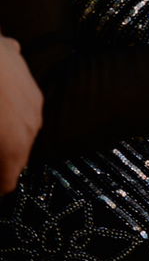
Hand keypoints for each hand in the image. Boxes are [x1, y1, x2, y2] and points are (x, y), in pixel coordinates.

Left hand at [0, 35, 42, 194]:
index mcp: (15, 146)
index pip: (6, 182)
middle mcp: (31, 125)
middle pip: (16, 154)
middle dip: (0, 158)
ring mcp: (32, 100)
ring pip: (20, 125)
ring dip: (3, 130)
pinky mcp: (27, 78)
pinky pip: (18, 100)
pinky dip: (4, 105)